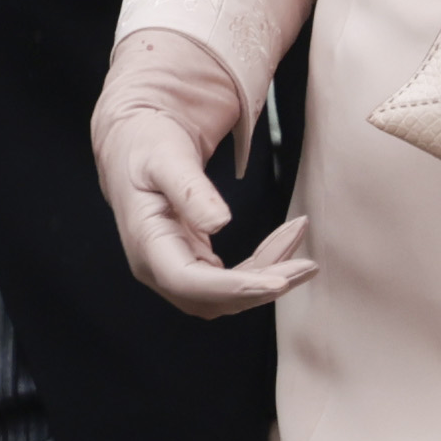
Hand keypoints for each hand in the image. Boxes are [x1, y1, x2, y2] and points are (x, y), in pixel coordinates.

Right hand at [95, 29, 310, 316]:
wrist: (133, 143)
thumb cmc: (147, 144)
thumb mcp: (166, 156)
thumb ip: (190, 189)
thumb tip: (219, 223)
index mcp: (146, 242)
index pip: (189, 282)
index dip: (233, 288)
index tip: (277, 283)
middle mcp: (156, 266)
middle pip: (214, 298)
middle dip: (263, 286)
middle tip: (307, 265)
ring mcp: (174, 269)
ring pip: (227, 295)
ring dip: (268, 277)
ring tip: (299, 240)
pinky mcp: (191, 263)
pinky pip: (231, 279)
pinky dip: (262, 268)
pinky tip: (285, 241)